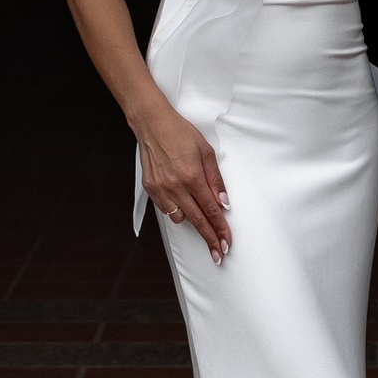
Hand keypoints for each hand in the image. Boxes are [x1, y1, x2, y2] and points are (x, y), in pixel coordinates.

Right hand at [138, 108, 229, 259]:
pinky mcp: (150, 189)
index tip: (226, 242)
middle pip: (197, 220)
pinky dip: (176, 210)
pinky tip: (183, 203)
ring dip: (192, 221)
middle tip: (219, 254)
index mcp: (192, 176)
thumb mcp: (206, 151)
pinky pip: (166, 209)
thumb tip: (223, 202)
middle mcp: (175, 186)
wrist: (152, 123)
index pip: (210, 210)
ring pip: (180, 218)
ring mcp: (161, 189)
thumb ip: (215, 179)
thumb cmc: (180, 133)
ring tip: (201, 220)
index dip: (220, 228)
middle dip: (210, 239)